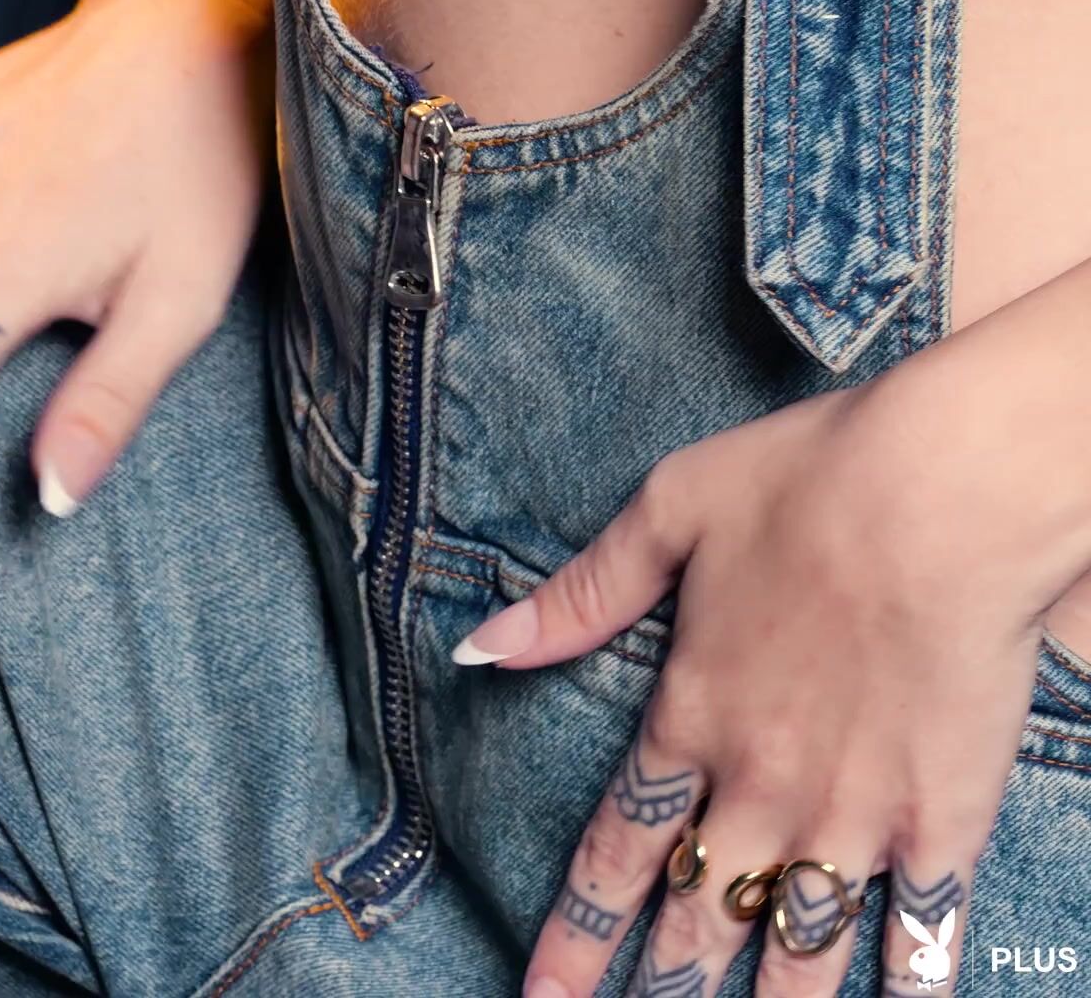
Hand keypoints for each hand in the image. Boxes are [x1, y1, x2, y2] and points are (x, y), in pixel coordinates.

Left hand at [456, 365, 1090, 995]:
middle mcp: (760, 785)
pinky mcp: (943, 813)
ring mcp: (853, 809)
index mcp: (689, 717)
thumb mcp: (666, 512)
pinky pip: (920, 926)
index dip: (574, 935)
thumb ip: (577, 596)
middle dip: (658, 988)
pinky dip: (908, 985)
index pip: (614, 853)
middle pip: (697, 915)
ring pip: (795, 943)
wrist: (948, 489)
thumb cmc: (811, 481)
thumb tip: (479, 644)